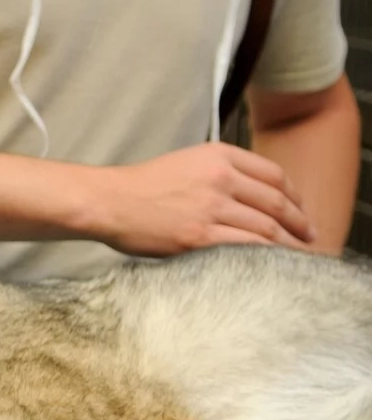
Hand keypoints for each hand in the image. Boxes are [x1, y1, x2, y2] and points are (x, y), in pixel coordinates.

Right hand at [90, 143, 316, 256]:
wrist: (108, 201)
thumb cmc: (140, 187)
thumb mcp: (185, 162)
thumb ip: (218, 172)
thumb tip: (246, 196)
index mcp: (219, 156)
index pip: (273, 174)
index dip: (295, 195)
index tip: (301, 210)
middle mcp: (221, 178)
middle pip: (276, 202)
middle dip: (300, 222)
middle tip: (311, 236)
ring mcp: (212, 207)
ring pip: (267, 227)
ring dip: (288, 243)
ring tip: (299, 255)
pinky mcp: (200, 236)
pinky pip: (246, 246)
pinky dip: (267, 256)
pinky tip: (274, 264)